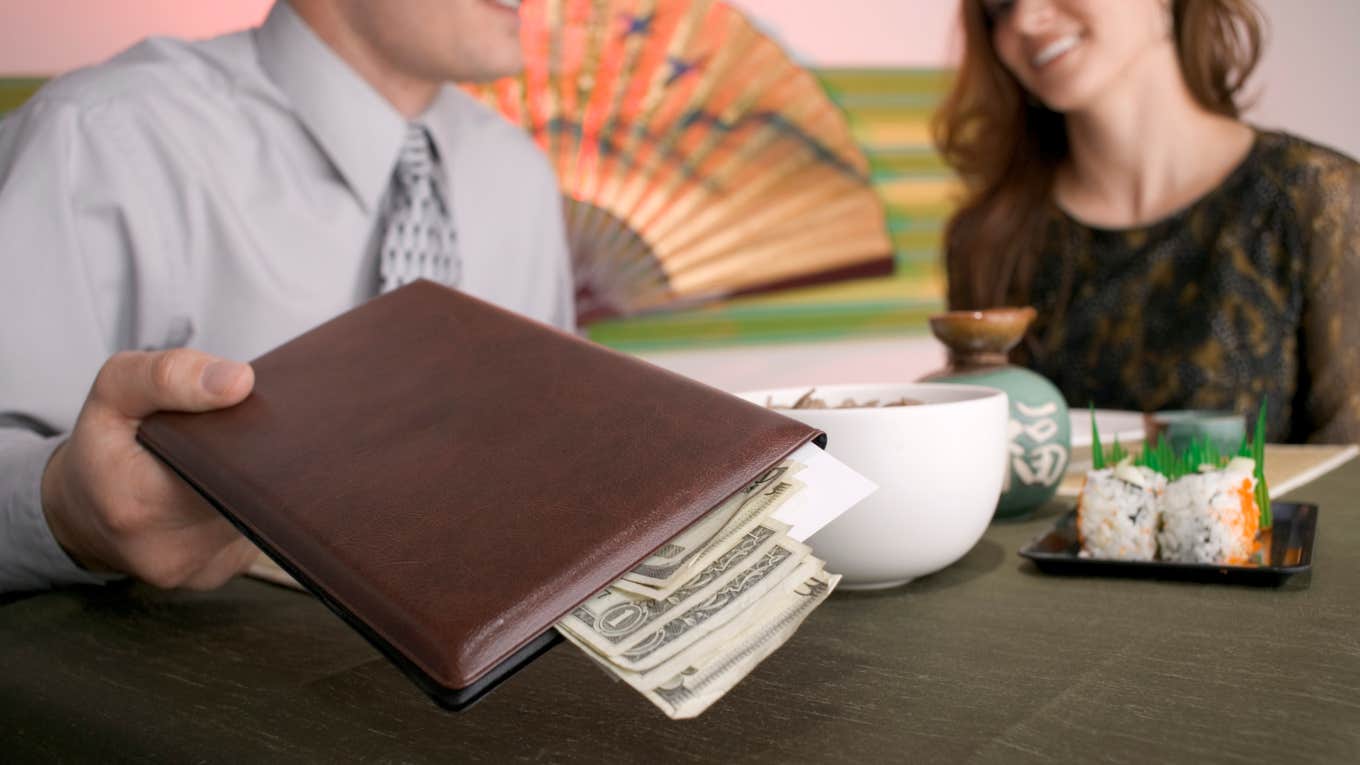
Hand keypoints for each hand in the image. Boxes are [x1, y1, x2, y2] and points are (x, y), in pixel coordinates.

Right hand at [41, 349, 259, 589]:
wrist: (82, 512)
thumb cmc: (103, 446)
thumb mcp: (114, 391)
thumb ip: (168, 375)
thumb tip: (240, 381)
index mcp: (139, 507)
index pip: (228, 470)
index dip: (251, 438)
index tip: (252, 412)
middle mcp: (174, 552)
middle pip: (252, 496)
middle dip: (257, 458)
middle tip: (251, 428)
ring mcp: (201, 570)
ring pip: (259, 515)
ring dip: (258, 482)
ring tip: (239, 454)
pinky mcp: (219, 573)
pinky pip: (253, 532)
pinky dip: (251, 504)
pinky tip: (234, 485)